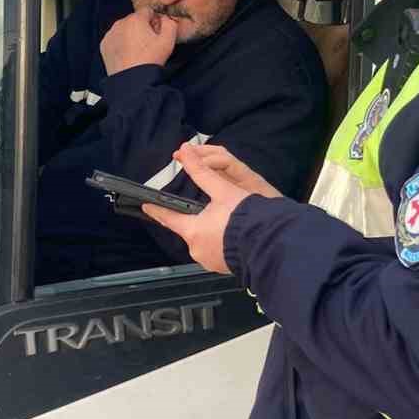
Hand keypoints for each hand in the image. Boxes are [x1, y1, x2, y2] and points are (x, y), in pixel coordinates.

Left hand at [100, 8, 177, 74]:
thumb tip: (165, 17)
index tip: (156, 33)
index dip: (154, 21)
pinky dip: (120, 44)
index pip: (147, 11)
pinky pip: (115, 39)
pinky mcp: (104, 45)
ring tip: (137, 52)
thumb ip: (169, 23)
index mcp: (135, 19)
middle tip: (147, 45)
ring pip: (124, 29)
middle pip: (135, 20)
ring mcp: (110, 34)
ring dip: (130, 35)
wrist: (132, 81)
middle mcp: (120, 23)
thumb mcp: (168, 40)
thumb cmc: (150, 60)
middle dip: (142, 28)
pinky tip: (127, 55)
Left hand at [143, 145, 281, 274]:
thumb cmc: (246, 219)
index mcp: (193, 231)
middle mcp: (197, 250)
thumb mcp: (223, 191)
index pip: (168, 218)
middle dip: (195, 219)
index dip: (157, 210)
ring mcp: (211, 261)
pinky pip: (216, 250)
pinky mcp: (224, 267)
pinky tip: (232, 235)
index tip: (147, 206)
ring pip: (204, 240)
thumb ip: (202, 172)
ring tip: (225, 222)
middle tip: (209, 210)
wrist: (271, 245)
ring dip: (210, 231)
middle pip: (189, 229)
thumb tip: (185, 151)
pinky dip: (221, 241)